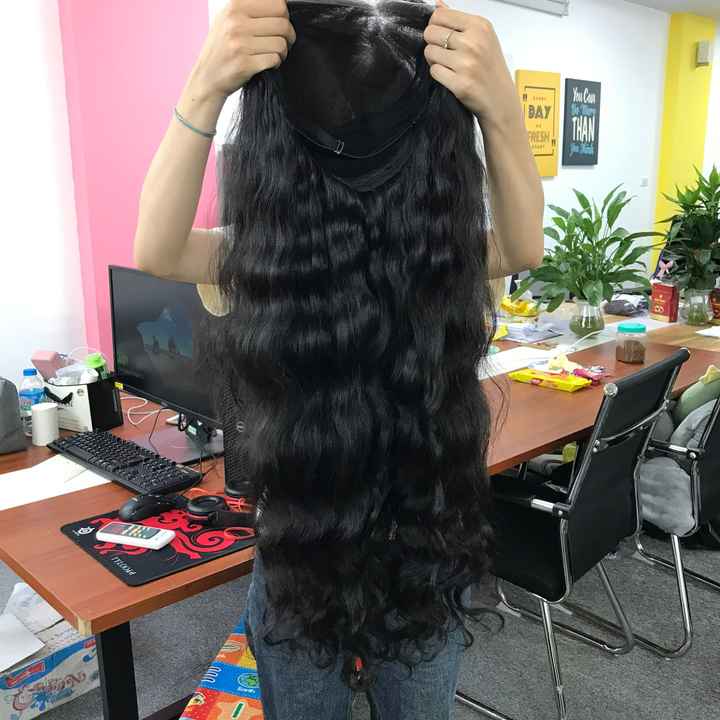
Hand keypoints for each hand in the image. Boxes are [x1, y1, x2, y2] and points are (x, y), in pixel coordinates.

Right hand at [187, 0, 295, 102]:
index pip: (277, 3)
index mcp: (234, 6)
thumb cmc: (221, 49)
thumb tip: (280, 6)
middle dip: (288, 35)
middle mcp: (236, 22)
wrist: (207, 77)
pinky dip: (276, 64)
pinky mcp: (244, 63)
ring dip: (282, 52)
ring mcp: (240, 43)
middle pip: (283, 23)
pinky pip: (274, 59)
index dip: (284, 15)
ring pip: (281, 43)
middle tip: (283, 42)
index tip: (281, 23)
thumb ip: (250, 8)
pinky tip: (267, 64)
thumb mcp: (228, 18)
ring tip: (273, 54)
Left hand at [424, 2, 519, 130]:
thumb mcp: (482, 38)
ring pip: (430, 52)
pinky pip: (434, 71)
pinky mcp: (460, 83)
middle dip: (432, 43)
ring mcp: (467, 63)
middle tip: (443, 53)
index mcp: (479, 26)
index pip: (439, 15)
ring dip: (434, 60)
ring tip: (448, 66)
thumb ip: (459, 21)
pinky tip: (450, 77)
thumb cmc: (491, 68)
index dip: (435, 26)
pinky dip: (438, 75)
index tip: (441, 35)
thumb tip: (438, 4)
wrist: (501, 100)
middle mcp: (473, 42)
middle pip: (430, 33)